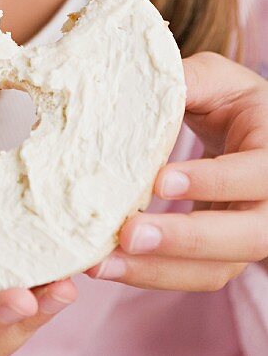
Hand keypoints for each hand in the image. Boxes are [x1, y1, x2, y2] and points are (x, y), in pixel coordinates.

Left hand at [86, 50, 267, 291]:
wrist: (249, 132)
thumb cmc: (231, 101)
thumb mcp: (217, 79)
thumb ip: (189, 82)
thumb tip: (143, 86)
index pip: (254, 175)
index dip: (211, 182)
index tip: (160, 181)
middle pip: (245, 237)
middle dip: (185, 240)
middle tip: (129, 234)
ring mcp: (247, 237)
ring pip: (216, 269)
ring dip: (158, 270)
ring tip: (102, 262)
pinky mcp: (221, 256)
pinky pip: (191, 276)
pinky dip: (150, 274)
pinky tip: (107, 264)